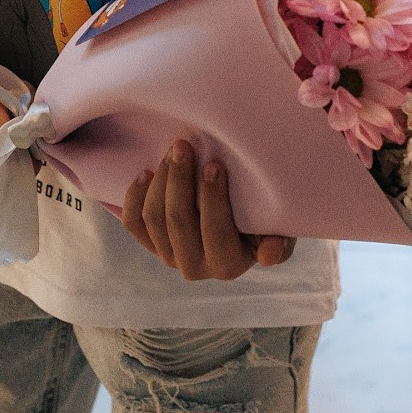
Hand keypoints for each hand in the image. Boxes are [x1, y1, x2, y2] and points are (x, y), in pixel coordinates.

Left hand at [120, 140, 295, 280]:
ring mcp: (169, 256)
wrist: (238, 219)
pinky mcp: (150, 243)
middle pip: (177, 221)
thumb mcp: (278, 229)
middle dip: (179, 179)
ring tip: (173, 151)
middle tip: (183, 145)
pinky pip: (133, 223)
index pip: (214, 231)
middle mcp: (195, 267)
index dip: (212, 197)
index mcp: (228, 265)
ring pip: (154, 218)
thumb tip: (268, 255)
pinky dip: (135, 196)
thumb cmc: (262, 219)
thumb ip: (278, 241)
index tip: (214, 163)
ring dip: (161, 180)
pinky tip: (146, 172)